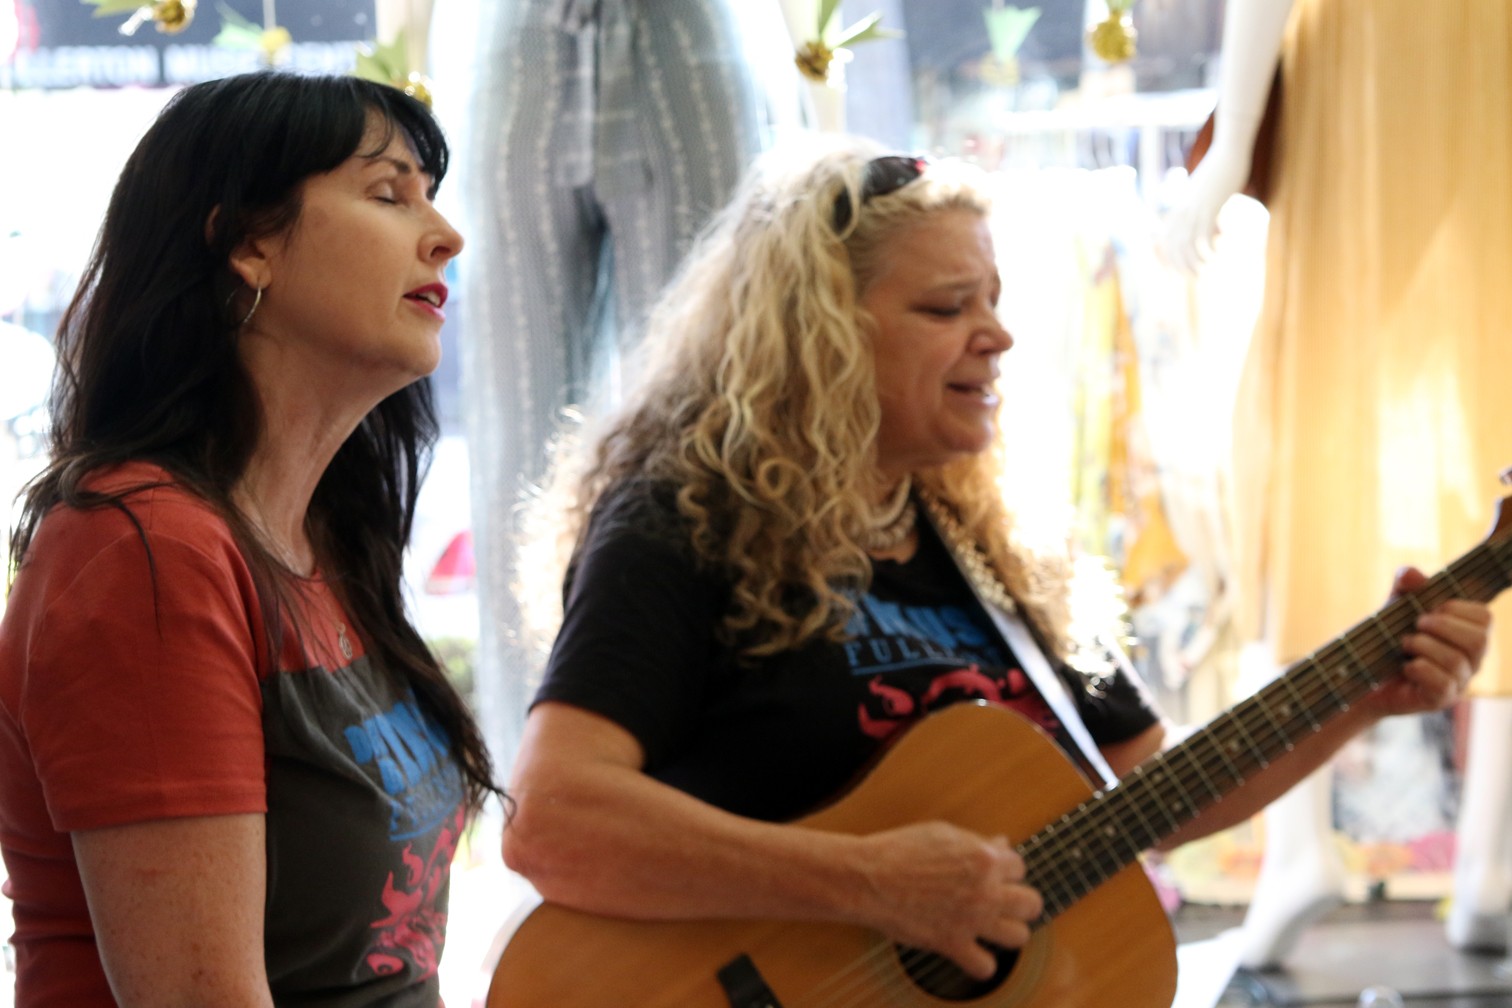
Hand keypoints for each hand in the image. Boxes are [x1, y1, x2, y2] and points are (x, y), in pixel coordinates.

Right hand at [854, 820, 1042, 980]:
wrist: (868, 878)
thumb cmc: (900, 849)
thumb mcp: (942, 833)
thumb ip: (976, 842)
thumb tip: (1002, 844)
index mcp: (985, 858)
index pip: (1020, 867)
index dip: (1006, 870)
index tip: (993, 874)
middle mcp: (985, 890)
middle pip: (1031, 903)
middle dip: (1020, 901)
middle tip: (1004, 902)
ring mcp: (972, 920)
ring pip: (1019, 936)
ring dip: (1008, 931)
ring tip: (993, 926)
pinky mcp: (952, 943)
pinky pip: (985, 967)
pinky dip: (980, 962)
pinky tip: (971, 950)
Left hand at [1156, 138, 1253, 274]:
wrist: (1227, 154)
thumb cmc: (1219, 175)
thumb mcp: (1207, 198)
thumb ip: (1208, 217)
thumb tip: (1217, 233)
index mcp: (1177, 209)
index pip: (1164, 241)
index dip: (1167, 260)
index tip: (1176, 273)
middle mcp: (1181, 211)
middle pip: (1173, 247)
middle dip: (1181, 266)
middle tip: (1194, 278)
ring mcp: (1194, 209)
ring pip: (1187, 244)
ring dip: (1194, 262)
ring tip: (1202, 272)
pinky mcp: (1208, 207)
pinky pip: (1203, 235)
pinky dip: (1208, 249)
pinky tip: (1215, 255)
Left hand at [1363, 566, 1491, 716]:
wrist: (1361, 674)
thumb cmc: (1387, 637)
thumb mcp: (1395, 605)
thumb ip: (1405, 586)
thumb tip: (1412, 575)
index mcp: (1467, 634)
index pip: (1485, 617)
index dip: (1458, 608)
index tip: (1432, 608)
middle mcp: (1470, 660)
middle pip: (1479, 640)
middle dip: (1443, 626)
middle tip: (1417, 624)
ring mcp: (1458, 683)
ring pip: (1456, 661)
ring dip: (1423, 646)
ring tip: (1405, 644)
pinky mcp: (1440, 700)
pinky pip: (1441, 683)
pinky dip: (1419, 669)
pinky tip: (1406, 667)